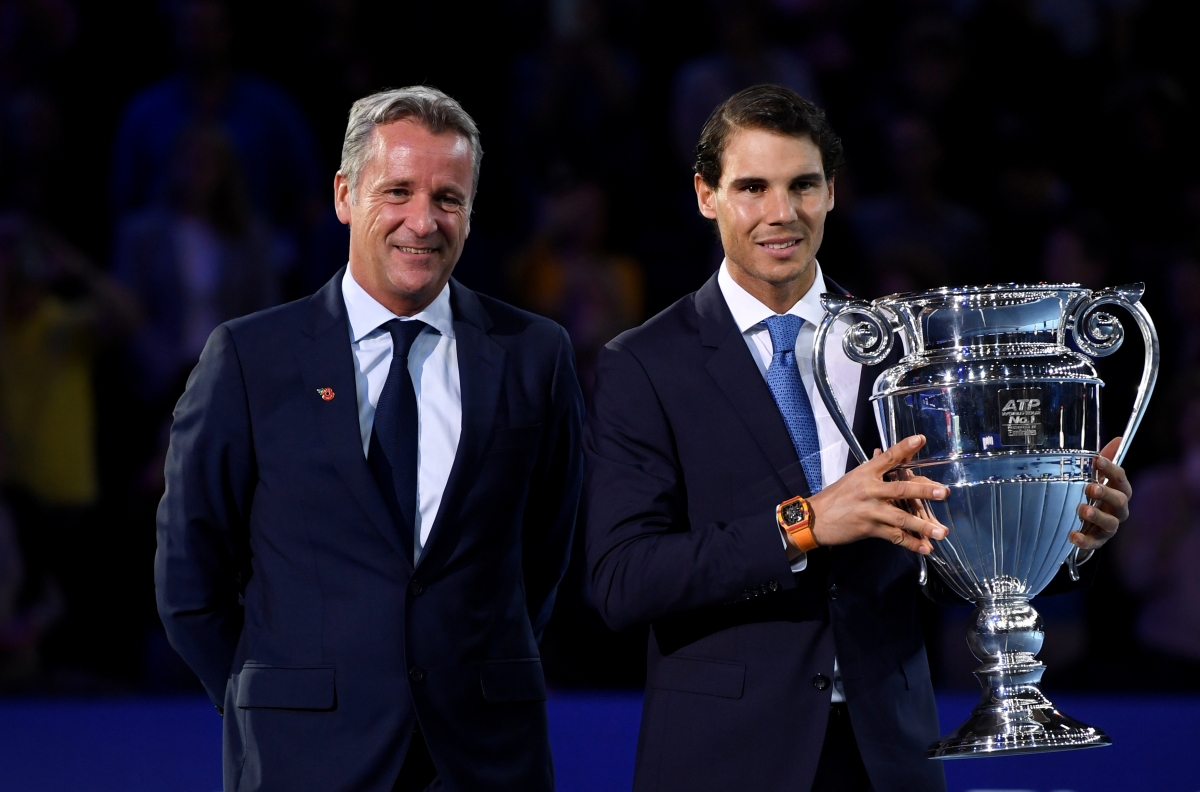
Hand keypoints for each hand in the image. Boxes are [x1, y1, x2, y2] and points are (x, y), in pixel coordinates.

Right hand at [798, 435, 948, 555]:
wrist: (815, 519)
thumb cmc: (836, 497)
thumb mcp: (853, 478)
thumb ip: (873, 470)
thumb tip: (884, 453)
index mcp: (865, 473)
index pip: (887, 457)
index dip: (904, 448)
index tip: (920, 439)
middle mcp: (869, 490)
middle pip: (900, 489)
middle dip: (923, 491)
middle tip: (943, 492)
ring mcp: (870, 510)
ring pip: (901, 518)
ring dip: (923, 526)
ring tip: (941, 532)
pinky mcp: (869, 528)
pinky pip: (894, 536)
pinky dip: (911, 543)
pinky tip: (926, 548)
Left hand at [1071, 436, 1131, 551]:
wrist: (1085, 525)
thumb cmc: (1092, 497)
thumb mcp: (1095, 477)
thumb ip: (1103, 459)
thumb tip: (1118, 438)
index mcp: (1118, 491)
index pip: (1120, 479)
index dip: (1111, 469)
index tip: (1097, 460)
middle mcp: (1117, 509)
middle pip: (1120, 501)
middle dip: (1107, 493)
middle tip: (1091, 488)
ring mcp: (1108, 527)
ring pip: (1110, 523)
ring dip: (1097, 515)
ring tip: (1082, 509)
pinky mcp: (1097, 541)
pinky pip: (1093, 542)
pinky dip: (1084, 540)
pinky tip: (1073, 535)